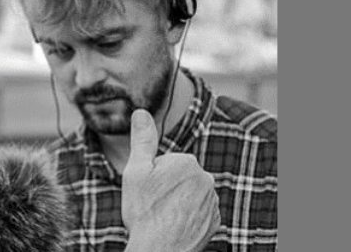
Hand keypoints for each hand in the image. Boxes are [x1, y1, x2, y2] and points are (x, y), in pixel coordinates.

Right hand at [121, 109, 220, 251]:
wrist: (160, 249)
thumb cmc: (145, 211)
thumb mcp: (136, 172)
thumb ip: (142, 140)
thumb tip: (141, 112)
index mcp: (186, 161)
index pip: (167, 163)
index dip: (153, 178)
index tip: (148, 192)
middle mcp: (205, 178)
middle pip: (181, 178)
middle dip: (168, 189)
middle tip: (154, 205)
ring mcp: (212, 201)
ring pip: (191, 196)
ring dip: (179, 203)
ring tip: (164, 218)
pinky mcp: (215, 220)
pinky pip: (200, 213)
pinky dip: (189, 218)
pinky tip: (176, 226)